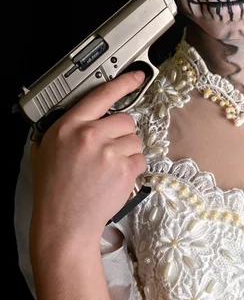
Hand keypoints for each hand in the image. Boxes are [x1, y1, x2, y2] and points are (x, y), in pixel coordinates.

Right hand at [30, 71, 146, 245]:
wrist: (64, 224)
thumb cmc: (54, 189)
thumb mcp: (45, 149)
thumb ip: (64, 128)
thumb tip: (82, 115)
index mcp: (69, 126)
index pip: (101, 95)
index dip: (123, 82)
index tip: (137, 75)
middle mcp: (90, 135)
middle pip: (125, 119)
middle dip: (121, 133)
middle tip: (107, 151)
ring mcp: (109, 152)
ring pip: (135, 139)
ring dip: (127, 151)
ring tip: (107, 168)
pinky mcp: (125, 168)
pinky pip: (141, 158)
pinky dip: (132, 168)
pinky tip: (115, 178)